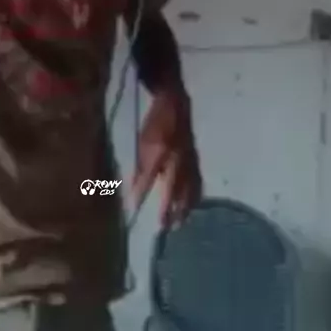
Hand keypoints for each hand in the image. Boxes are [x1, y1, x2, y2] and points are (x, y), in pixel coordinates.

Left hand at [132, 92, 201, 225]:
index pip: (149, 175)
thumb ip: (140, 166)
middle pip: (173, 187)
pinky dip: (195, 197)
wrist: (176, 104)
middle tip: (163, 226)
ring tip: (178, 223)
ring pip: (188, 188)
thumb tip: (134, 189)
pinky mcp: (196, 160)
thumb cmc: (155, 123)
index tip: (133, 208)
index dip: (141, 192)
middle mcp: (177, 156)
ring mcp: (189, 159)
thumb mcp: (142, 142)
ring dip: (184, 207)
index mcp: (160, 149)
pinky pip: (197, 182)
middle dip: (168, 208)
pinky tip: (192, 207)